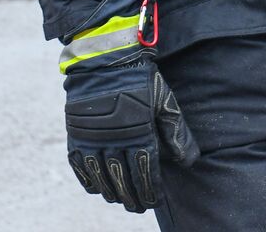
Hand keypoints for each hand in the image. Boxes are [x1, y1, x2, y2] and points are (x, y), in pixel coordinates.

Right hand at [64, 59, 198, 212]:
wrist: (105, 59)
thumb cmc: (140, 79)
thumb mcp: (164, 101)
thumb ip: (176, 132)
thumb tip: (189, 161)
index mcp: (139, 134)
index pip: (146, 173)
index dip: (150, 191)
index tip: (153, 201)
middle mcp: (114, 140)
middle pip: (123, 180)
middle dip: (132, 197)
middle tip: (138, 207)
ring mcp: (92, 139)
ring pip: (101, 177)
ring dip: (111, 192)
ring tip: (119, 199)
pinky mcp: (76, 134)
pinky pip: (79, 165)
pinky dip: (87, 180)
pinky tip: (95, 188)